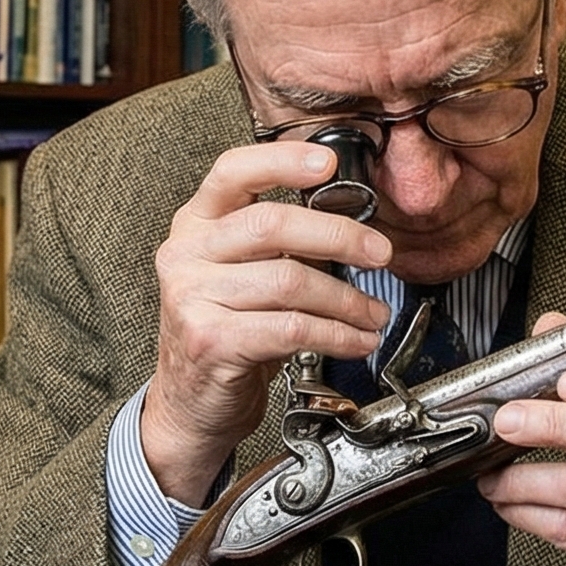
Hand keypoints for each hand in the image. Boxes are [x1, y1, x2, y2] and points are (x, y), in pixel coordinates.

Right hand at [140, 141, 394, 504]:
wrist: (190, 404)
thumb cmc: (226, 333)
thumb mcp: (242, 276)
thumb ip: (279, 244)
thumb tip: (350, 226)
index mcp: (195, 224)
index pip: (233, 172)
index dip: (283, 161)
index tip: (328, 162)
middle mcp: (186, 254)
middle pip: (272, 224)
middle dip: (340, 237)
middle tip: (380, 253)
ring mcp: (191, 297)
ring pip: (290, 281)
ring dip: (347, 299)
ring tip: (373, 313)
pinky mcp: (210, 340)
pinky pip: (291, 328)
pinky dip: (336, 334)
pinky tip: (354, 340)